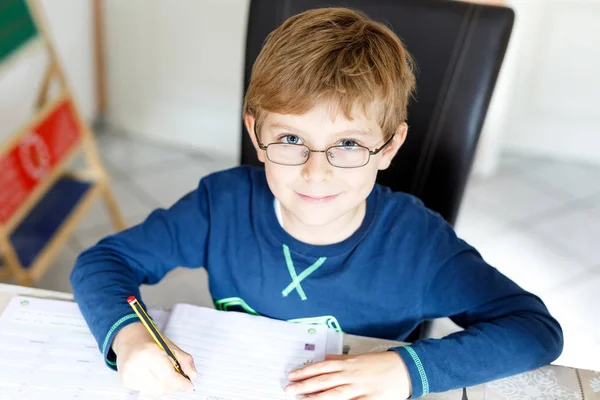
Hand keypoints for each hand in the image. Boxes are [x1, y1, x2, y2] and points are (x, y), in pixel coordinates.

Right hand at [112, 322, 197, 397]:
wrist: (129, 337)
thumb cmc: (150, 341)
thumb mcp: (170, 346)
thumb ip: (185, 360)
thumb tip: (193, 375)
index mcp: (150, 353)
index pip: (168, 377)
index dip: (181, 384)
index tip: (189, 385)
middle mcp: (137, 365)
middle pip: (161, 387)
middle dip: (174, 387)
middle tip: (179, 381)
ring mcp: (129, 374)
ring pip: (153, 392)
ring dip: (164, 388)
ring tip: (166, 377)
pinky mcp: (125, 380)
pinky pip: (145, 391)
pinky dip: (153, 387)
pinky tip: (154, 376)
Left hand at [286, 351, 410, 398]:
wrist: (406, 368)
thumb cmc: (382, 363)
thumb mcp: (359, 357)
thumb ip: (341, 358)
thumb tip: (326, 357)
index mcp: (348, 363)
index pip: (321, 367)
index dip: (305, 371)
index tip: (292, 375)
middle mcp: (351, 375)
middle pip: (323, 380)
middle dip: (304, 385)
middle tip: (289, 389)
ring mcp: (360, 388)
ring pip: (333, 394)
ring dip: (315, 397)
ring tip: (301, 399)